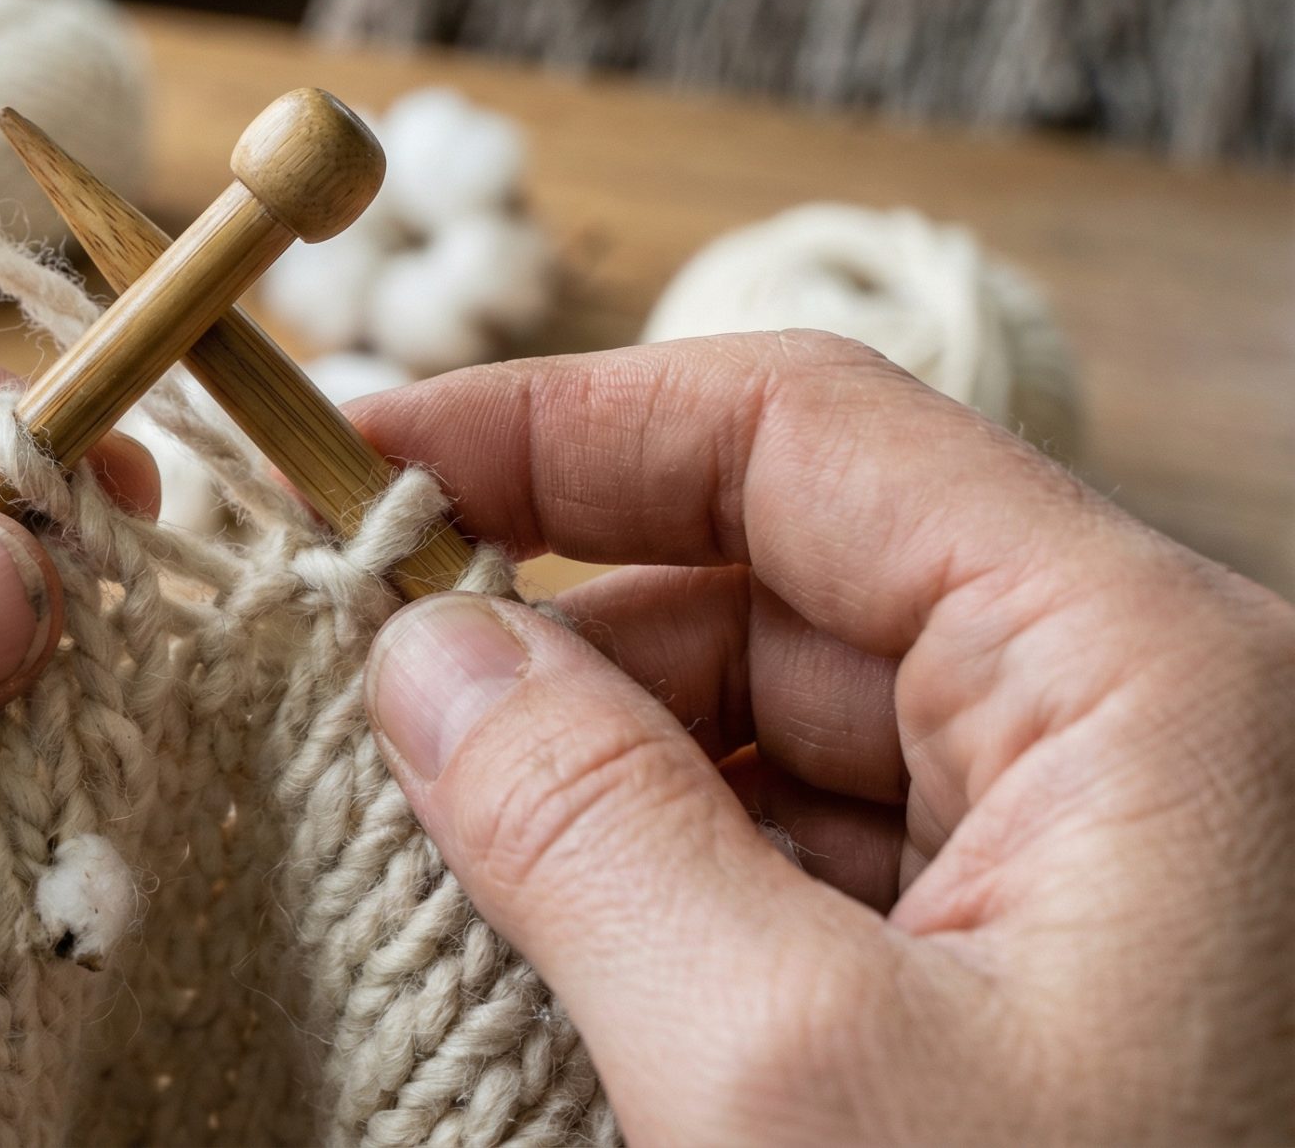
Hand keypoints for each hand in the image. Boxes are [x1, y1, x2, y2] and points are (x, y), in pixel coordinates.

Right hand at [356, 332, 1294, 1144]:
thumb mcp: (782, 1082)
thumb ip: (582, 827)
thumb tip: (425, 648)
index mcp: (1142, 679)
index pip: (800, 437)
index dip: (559, 425)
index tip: (366, 460)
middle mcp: (1144, 735)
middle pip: (790, 579)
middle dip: (566, 625)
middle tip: (362, 684)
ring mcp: (1109, 863)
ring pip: (800, 728)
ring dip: (609, 766)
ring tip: (442, 837)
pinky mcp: (1061, 979)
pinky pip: (835, 861)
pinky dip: (683, 880)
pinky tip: (563, 941)